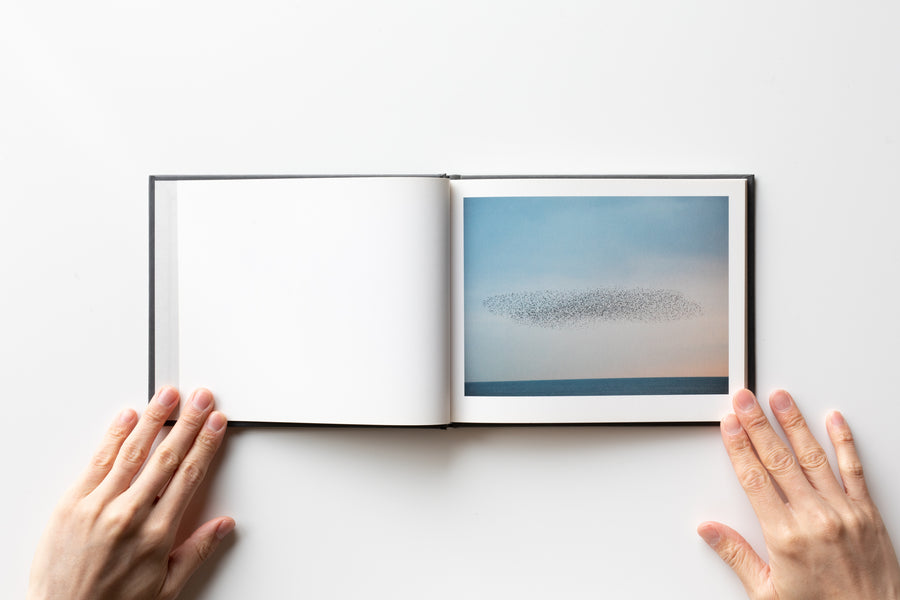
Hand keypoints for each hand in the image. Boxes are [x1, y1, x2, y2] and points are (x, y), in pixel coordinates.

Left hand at [28, 387, 233, 599]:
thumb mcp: (166, 589)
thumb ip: (197, 551)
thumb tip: (224, 525)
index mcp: (157, 534)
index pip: (189, 475)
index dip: (206, 444)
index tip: (216, 423)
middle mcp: (129, 516)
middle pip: (166, 457)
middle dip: (187, 422)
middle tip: (200, 398)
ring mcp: (97, 507)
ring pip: (132, 452)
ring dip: (153, 419)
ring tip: (167, 396)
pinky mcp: (70, 505)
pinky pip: (96, 462)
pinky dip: (113, 437)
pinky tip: (127, 418)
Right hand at [698, 389, 899, 598]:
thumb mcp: (767, 593)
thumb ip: (737, 556)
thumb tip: (709, 530)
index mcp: (786, 537)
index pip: (754, 479)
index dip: (739, 447)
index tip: (730, 425)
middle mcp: (816, 519)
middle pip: (779, 459)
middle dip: (758, 424)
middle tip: (745, 399)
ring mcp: (844, 512)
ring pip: (813, 457)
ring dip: (794, 423)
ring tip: (781, 398)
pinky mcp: (868, 513)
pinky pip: (854, 469)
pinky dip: (844, 442)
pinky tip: (834, 420)